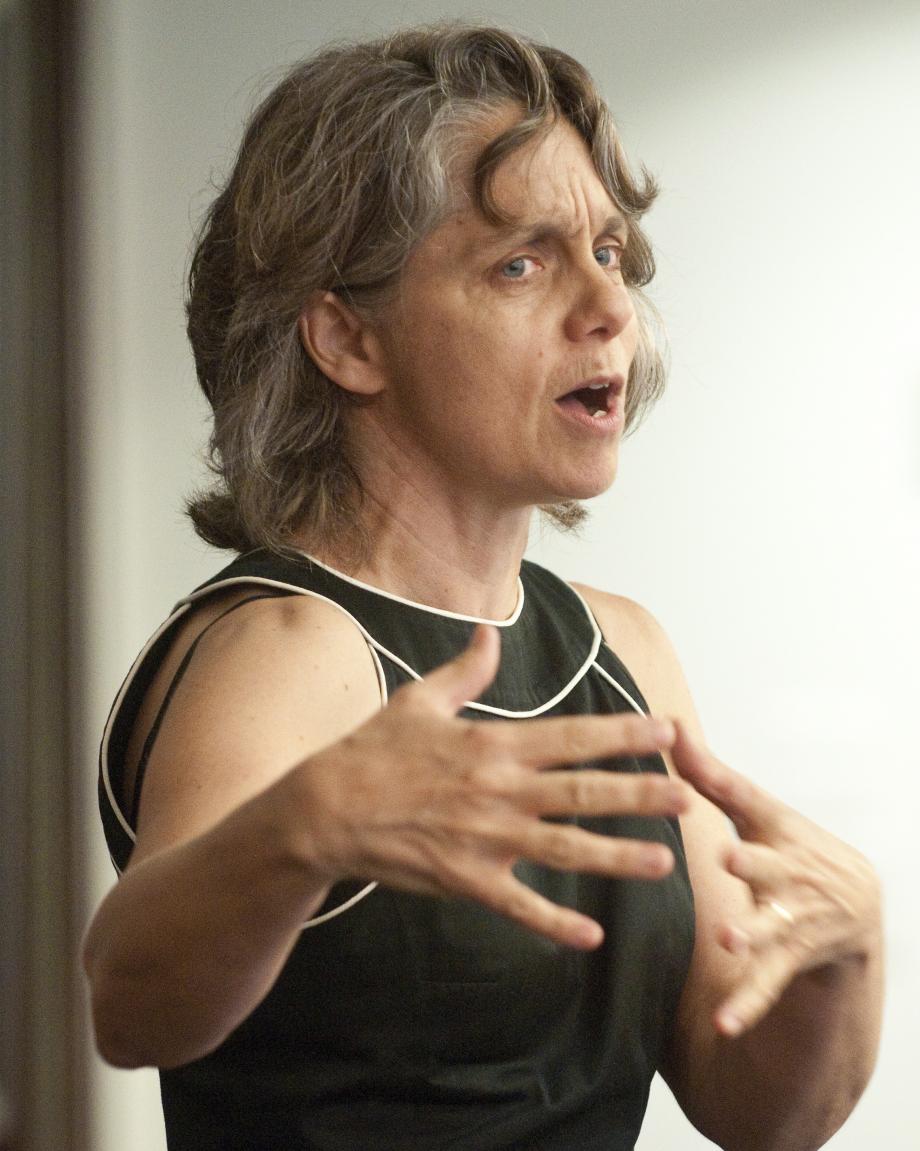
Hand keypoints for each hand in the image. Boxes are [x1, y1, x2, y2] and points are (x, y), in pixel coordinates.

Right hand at [286, 625, 689, 949]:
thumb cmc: (372, 751)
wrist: (325, 808)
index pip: (572, 736)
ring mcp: (485, 838)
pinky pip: (518, 905)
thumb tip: (487, 631)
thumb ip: (464, 670)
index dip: (622, 734)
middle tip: (688, 797)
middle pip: (583, 792)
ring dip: (617, 857)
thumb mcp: (418, 700)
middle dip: (639, 794)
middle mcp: (499, 790)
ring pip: (564, 848)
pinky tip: (590, 936)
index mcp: (493, 743)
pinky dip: (554, 922)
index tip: (665, 731)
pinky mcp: (466, 879)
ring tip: (664, 862)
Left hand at [670, 722, 881, 1036]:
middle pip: (769, 867)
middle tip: (732, 859)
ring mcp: (793, 917)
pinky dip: (747, 1005)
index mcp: (778, 829)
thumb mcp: (758, 811)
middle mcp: (789, 871)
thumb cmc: (790, 847)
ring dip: (752, 932)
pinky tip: (725, 1023)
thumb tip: (668, 723)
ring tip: (729, 939)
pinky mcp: (790, 959)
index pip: (746, 799)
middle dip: (753, 863)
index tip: (684, 761)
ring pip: (771, 927)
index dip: (717, 781)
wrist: (856, 905)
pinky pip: (766, 986)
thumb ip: (711, 774)